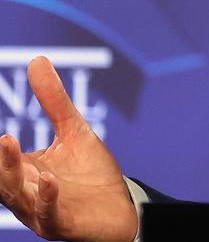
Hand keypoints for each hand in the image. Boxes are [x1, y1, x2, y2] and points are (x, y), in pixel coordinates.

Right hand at [0, 57, 137, 241]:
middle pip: (1, 174)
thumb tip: (36, 59)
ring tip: (7, 142)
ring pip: (16, 195)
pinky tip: (48, 178)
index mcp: (23, 170)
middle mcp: (25, 192)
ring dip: (9, 172)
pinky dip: (46, 197)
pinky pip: (48, 213)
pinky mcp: (62, 224)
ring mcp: (41, 210)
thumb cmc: (90, 173)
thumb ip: (53, 100)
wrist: (121, 208)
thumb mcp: (73, 131)